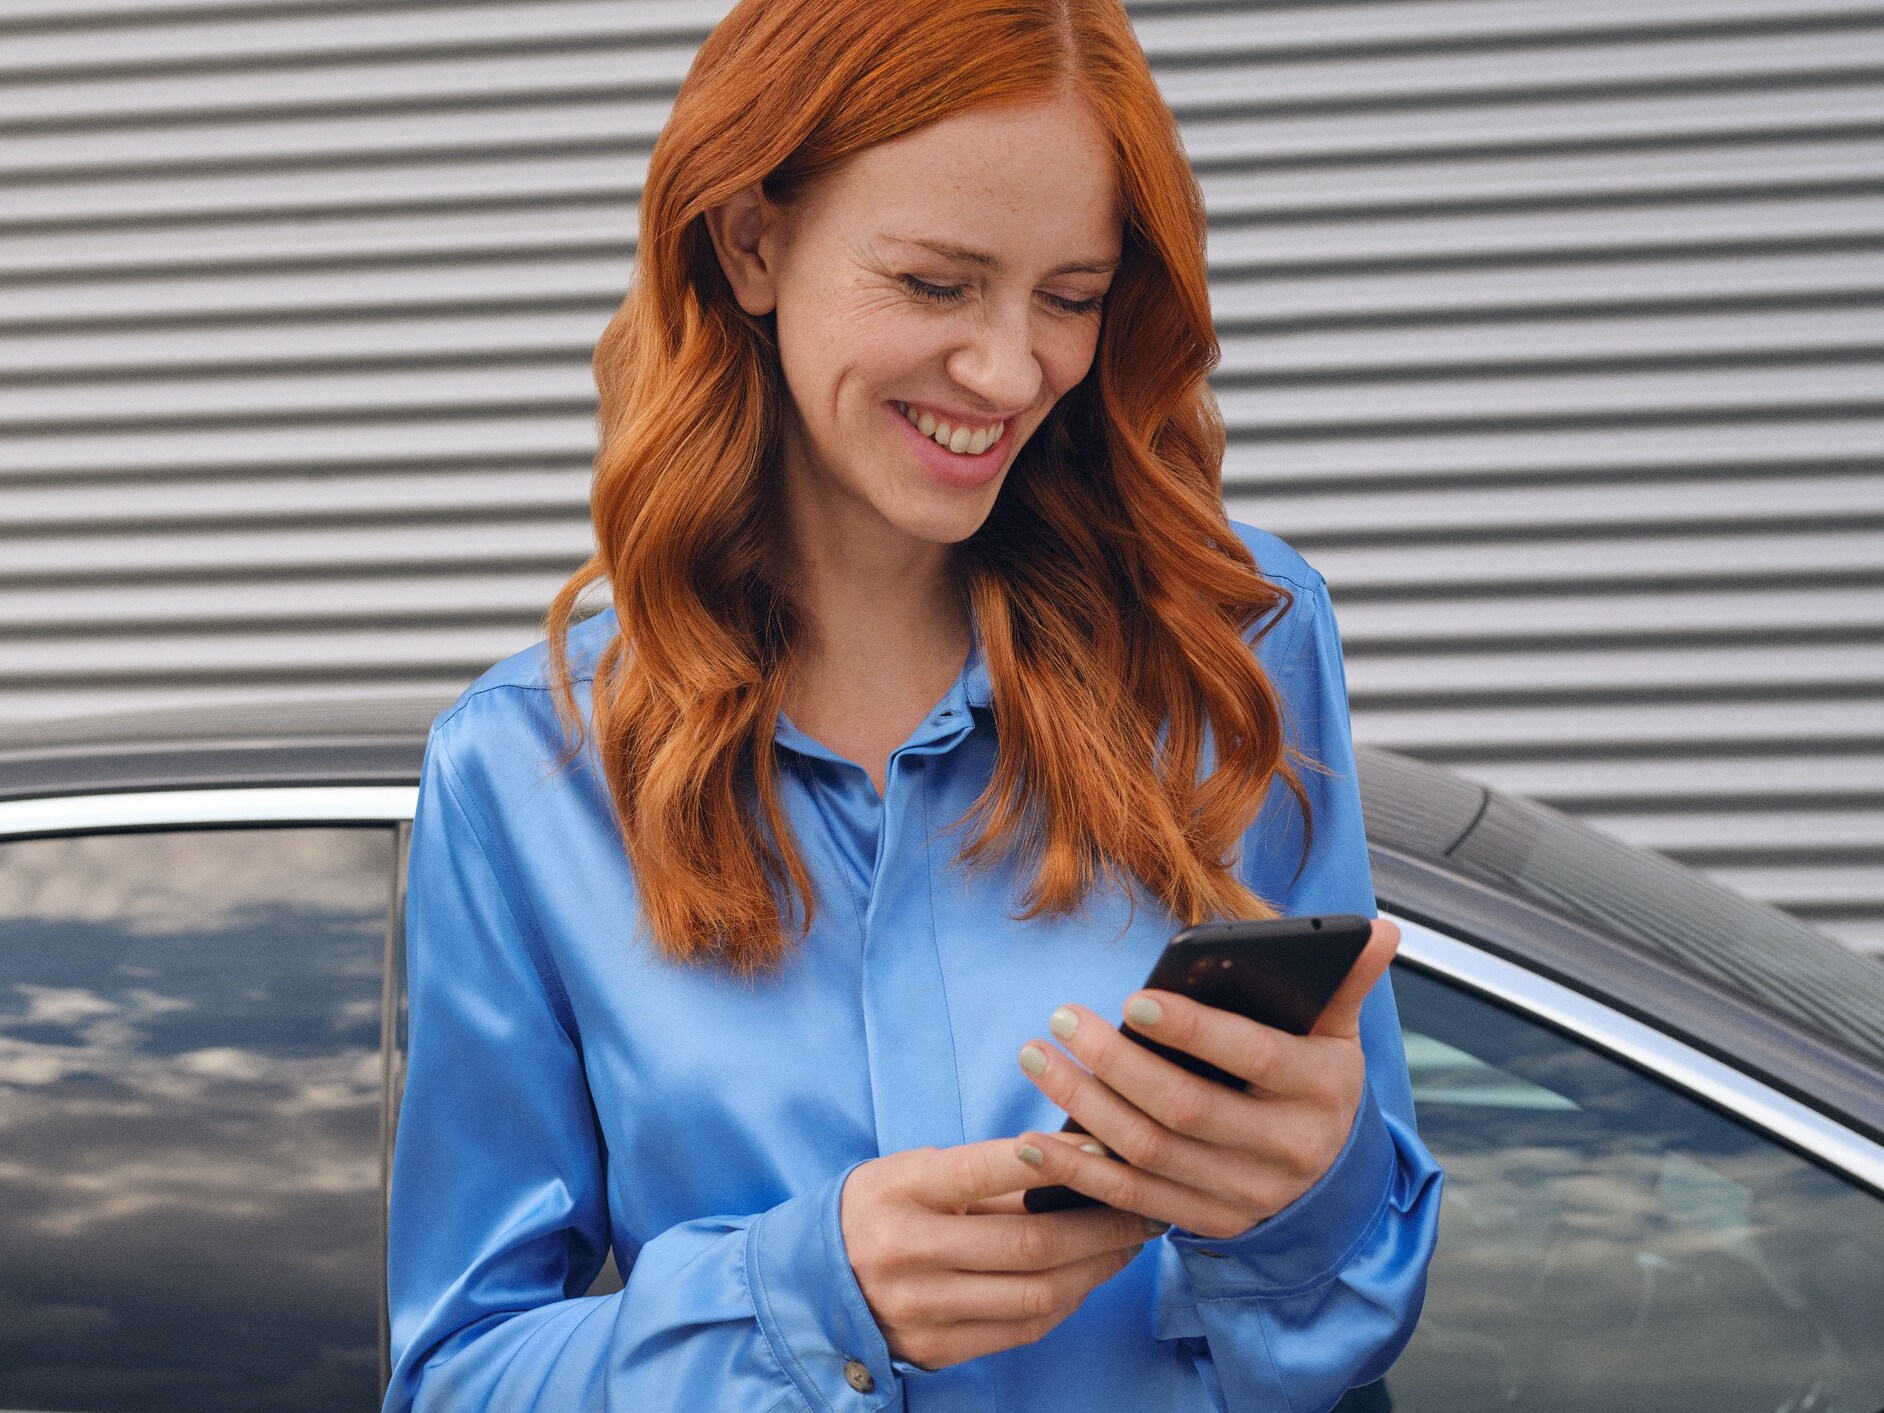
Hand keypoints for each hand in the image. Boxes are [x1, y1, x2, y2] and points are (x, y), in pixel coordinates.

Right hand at [839, 1135, 1161, 1369]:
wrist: (814, 1279)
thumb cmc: (882, 1208)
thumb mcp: (915, 1171)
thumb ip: (986, 1175)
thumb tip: (1078, 1162)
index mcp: (903, 1189)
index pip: (988, 1167)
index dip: (1056, 1157)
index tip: (1108, 1146)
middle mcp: (908, 1250)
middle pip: (1031, 1242)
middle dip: (1103, 1224)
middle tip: (1144, 1205)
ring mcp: (923, 1307)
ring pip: (1037, 1292)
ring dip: (1098, 1268)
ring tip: (1128, 1242)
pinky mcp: (937, 1348)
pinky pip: (1023, 1328)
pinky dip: (1068, 1301)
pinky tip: (1090, 1277)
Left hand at [1012, 918, 1398, 1239]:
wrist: (1331, 1189)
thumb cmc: (1318, 1087)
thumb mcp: (1338, 1037)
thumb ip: (1347, 983)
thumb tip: (1380, 929)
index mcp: (1320, 1089)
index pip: (1251, 1056)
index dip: (1192, 1030)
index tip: (1132, 1000)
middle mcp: (1284, 1149)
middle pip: (1185, 1108)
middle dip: (1115, 1063)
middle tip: (1062, 1019)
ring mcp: (1244, 1194)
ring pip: (1151, 1153)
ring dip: (1083, 1107)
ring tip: (1037, 1058)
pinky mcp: (1208, 1223)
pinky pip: (1135, 1201)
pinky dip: (1082, 1174)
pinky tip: (1038, 1140)